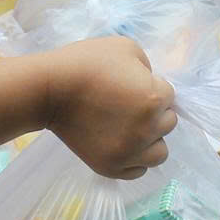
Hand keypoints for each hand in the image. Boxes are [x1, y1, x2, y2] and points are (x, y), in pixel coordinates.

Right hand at [44, 38, 176, 178]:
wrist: (50, 89)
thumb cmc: (87, 63)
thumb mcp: (126, 47)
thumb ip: (147, 67)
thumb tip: (151, 84)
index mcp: (154, 99)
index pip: (169, 96)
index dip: (151, 87)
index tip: (130, 85)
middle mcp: (146, 130)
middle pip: (167, 124)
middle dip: (154, 113)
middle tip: (129, 104)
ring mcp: (128, 153)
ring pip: (158, 154)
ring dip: (150, 140)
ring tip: (131, 129)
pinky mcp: (110, 167)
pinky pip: (137, 171)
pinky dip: (134, 159)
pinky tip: (122, 145)